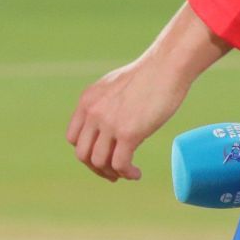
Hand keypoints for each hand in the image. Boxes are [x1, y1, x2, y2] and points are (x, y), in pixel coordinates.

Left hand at [68, 0, 231, 182]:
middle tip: (113, 172)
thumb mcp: (113, 87)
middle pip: (82, 154)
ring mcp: (109, 123)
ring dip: (112, 174)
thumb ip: (104, 105)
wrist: (166, 66)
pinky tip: (137, 173)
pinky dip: (127, 173)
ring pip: (99, 162)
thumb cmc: (147, 75)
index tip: (102, 156)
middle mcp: (93, 112)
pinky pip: (120, 164)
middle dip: (96, 168)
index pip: (73, 138)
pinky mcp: (129, 133)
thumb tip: (107, 127)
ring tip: (128, 173)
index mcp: (87, 101)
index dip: (86, 152)